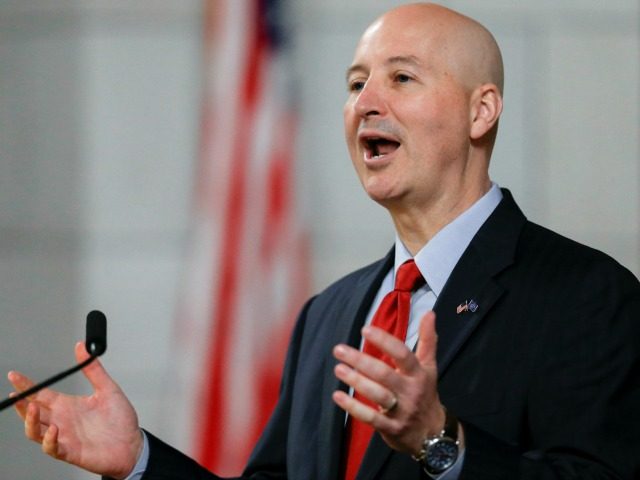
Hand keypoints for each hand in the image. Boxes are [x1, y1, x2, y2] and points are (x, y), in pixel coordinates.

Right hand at [8, 342, 142, 478]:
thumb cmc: (120, 420)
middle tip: (17, 395)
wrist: (133, 444)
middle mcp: (63, 420)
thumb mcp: (108, 389)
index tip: (14, 375)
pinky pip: (52, 448)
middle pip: (33, 413)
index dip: (27, 386)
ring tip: (32, 408)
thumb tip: (83, 347)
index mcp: (68, 405)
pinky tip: (54, 429)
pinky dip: (49, 440)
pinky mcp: (71, 451)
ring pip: (35, 431)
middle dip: (22, 404)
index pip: (42, 394)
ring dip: (30, 421)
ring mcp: (65, 437)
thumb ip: (93, 369)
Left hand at [332, 311, 446, 454]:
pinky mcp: (390, 428)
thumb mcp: (429, 367)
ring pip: (377, 395)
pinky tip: (338, 396)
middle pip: (385, 374)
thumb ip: (428, 340)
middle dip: (361, 361)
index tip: (364, 329)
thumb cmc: (425, 392)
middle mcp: (410, 391)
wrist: (432, 433)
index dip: (384, 341)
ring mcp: (400, 411)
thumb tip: (429, 313)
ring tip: (338, 368)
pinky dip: (353, 408)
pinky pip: (371, 418)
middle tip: (339, 349)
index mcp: (418, 373)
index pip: (402, 354)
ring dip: (356, 381)